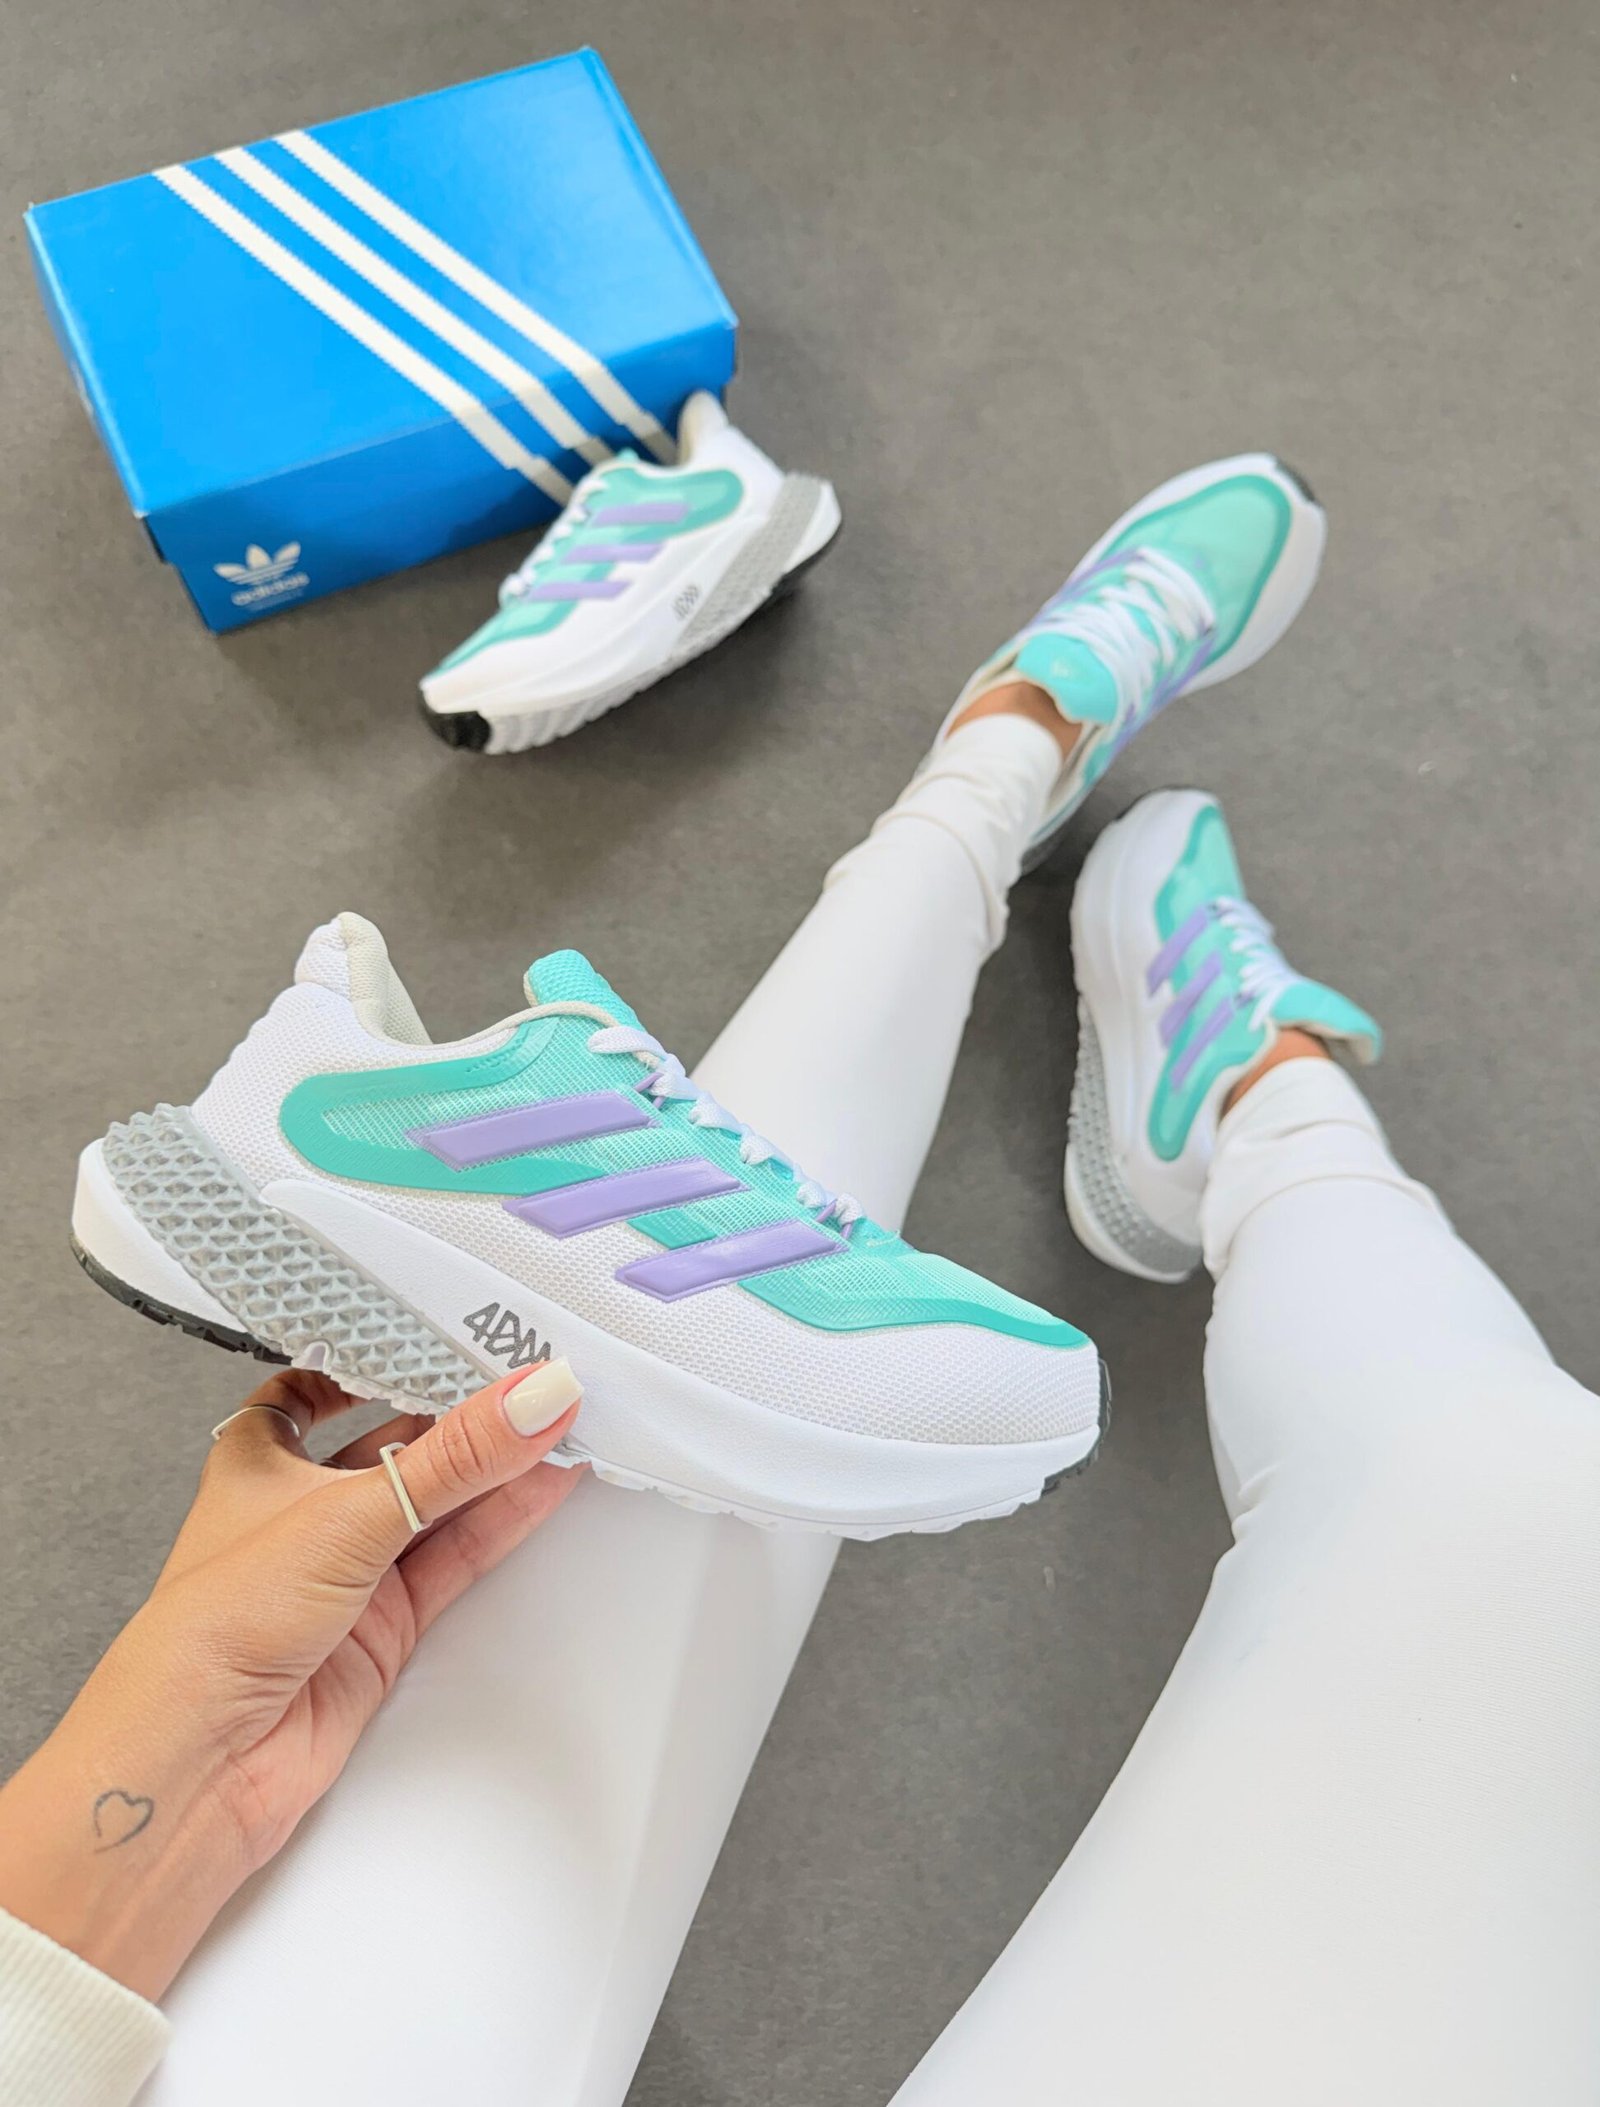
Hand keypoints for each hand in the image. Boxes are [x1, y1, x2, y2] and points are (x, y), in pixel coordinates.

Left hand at [0, 1359, 584, 1998]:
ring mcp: (348, 1570)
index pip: (321, 1386)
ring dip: (496, 1465)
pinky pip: (457, 1556)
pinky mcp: (385, 1625)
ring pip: (437, 1501)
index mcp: (261, 1459)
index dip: (378, 1358)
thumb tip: (529, 1397)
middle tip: (533, 1370)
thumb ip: (452, 1458)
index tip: (443, 1329)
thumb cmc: (212, 1632)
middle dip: (461, 1412)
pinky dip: (502, 1519)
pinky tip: (545, 1483)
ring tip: (561, 1417)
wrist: (201, 1763)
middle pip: (397, 1443)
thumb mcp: (346, 1514)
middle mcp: (303, 1511)